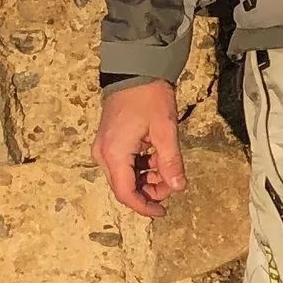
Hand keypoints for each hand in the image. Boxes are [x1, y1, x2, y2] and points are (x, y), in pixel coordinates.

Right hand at [94, 80, 185, 214]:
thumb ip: (170, 161)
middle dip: (150, 191)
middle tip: (174, 184)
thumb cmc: (150, 98)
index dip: (144, 206)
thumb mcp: (165, 130)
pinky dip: (143, 166)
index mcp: (114, 154)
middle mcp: (104, 154)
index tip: (162, 212)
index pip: (125, 193)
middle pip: (124, 186)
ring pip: (126, 176)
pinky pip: (125, 164)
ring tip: (170, 169)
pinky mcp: (111, 142)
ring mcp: (105, 148)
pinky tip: (160, 159)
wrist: (135, 70)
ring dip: (148, 178)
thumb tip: (178, 188)